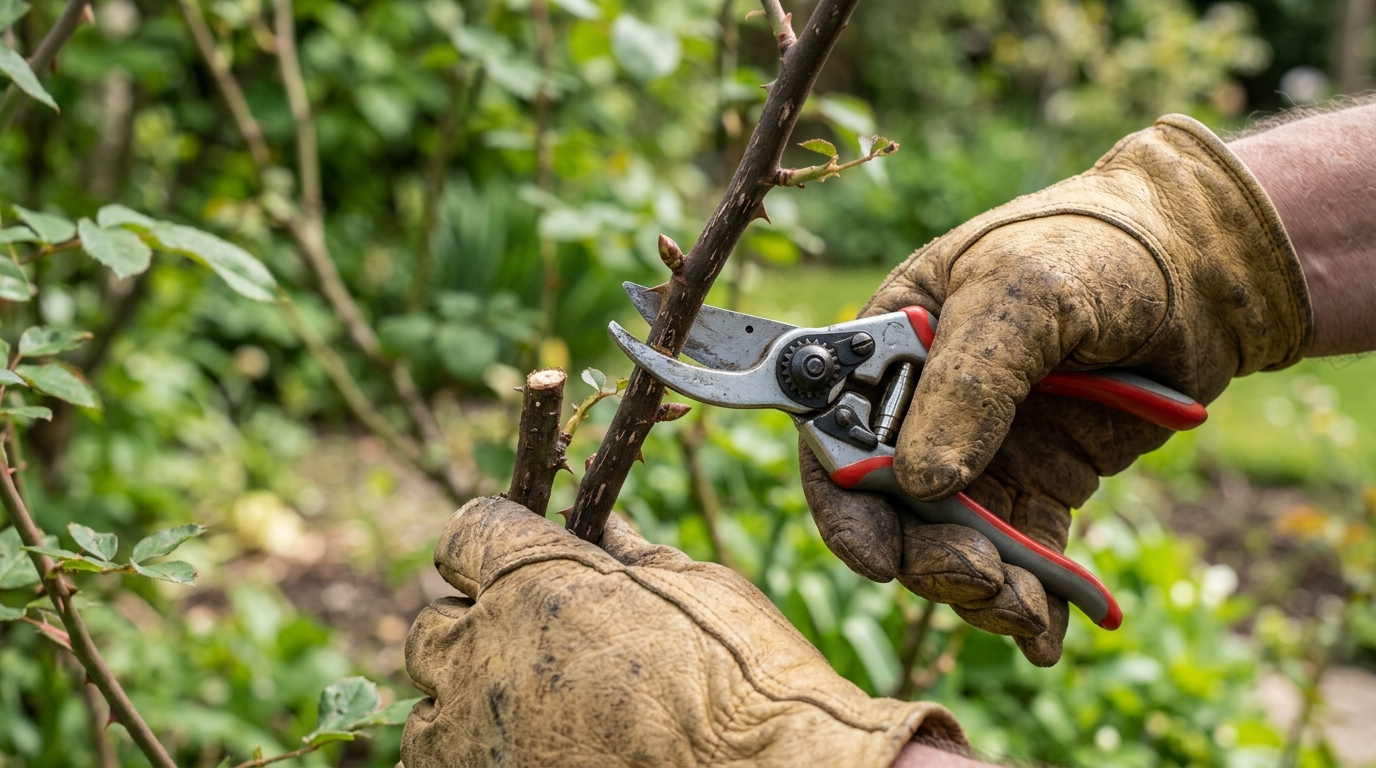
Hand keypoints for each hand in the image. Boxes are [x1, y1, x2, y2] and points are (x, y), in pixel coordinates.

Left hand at [401, 496, 967, 766]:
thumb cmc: (742, 675)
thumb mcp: (688, 584)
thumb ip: (625, 555)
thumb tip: (604, 533)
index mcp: (532, 579)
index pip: (466, 534)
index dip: (493, 543)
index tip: (519, 560)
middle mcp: (485, 652)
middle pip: (432, 626)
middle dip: (473, 626)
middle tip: (531, 645)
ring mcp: (478, 734)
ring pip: (424, 711)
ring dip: (462, 702)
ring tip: (522, 716)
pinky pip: (440, 766)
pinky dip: (473, 757)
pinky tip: (524, 755)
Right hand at [803, 114, 1312, 665]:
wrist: (1202, 269)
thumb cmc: (1091, 248)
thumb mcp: (1020, 295)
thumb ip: (968, 383)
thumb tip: (922, 482)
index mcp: (890, 348)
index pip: (836, 435)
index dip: (843, 502)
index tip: (874, 556)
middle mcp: (923, 408)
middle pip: (894, 507)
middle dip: (925, 557)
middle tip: (977, 579)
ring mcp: (984, 450)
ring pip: (955, 543)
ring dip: (978, 588)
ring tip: (1021, 611)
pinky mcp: (1041, 484)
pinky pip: (1023, 555)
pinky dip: (1031, 600)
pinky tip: (1046, 634)